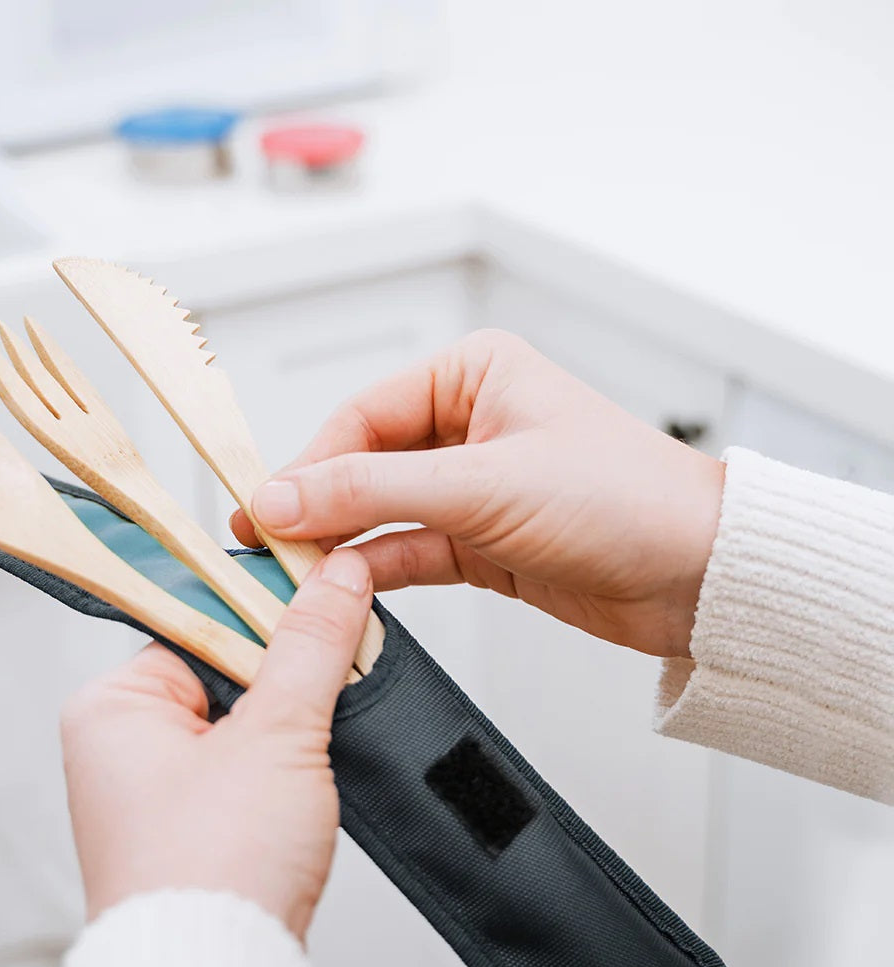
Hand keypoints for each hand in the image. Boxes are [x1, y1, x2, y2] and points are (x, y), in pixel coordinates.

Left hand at [60, 548, 372, 938]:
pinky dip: (286, 760)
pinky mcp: (194, 828)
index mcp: (114, 707)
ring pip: (242, 718)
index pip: (200, 622)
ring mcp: (158, 791)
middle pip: (225, 667)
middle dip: (287, 671)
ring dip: (292, 718)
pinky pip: (246, 765)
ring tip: (327, 718)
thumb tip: (334, 578)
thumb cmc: (213, 872)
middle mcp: (125, 745)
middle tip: (340, 656)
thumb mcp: (275, 733)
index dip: (267, 610)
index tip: (322, 591)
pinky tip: (315, 762)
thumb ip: (309, 645)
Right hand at [232, 330, 724, 658]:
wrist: (702, 575)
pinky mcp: (482, 541)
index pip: (363, 415)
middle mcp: (468, 423)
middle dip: (318, 504)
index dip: (310, 464)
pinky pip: (410, 550)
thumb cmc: (624, 498)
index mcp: (472, 375)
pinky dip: (376, 571)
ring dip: (340, 543)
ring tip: (290, 573)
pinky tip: (340, 591)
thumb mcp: (484, 485)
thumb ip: (374, 491)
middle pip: (364, 462)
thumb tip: (283, 496)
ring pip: (382, 511)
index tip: (266, 506)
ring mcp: (473, 485)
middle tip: (263, 541)